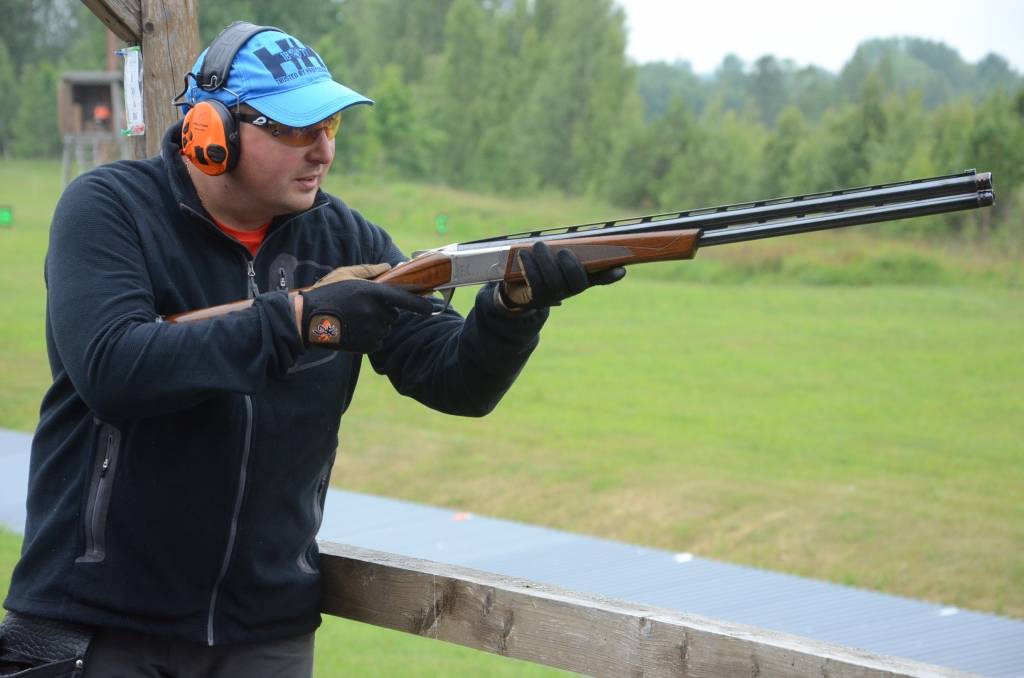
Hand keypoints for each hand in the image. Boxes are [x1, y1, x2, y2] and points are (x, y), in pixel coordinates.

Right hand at [299, 264, 432, 352]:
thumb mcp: (346, 274)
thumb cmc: (326, 293)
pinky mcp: (364, 345)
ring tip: (354, 318)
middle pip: (393, 314)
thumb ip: (371, 270)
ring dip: (376, 324)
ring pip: (385, 328)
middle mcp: (374, 312)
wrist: (306, 319)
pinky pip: (377, 341)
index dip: (420, 304)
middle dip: (385, 311)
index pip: (404, 299)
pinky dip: (370, 337)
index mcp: (372, 292)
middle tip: (363, 307)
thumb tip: (390, 266)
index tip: (432, 307)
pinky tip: (353, 330)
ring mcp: (369, 330)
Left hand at [498, 241, 625, 310]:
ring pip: (554, 283)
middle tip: (562, 251)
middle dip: (571, 266)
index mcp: (581, 277)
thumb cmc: (543, 264)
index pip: (601, 277)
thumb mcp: (559, 254)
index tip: (621, 269)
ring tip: (538, 246)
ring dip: (546, 262)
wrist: (519, 286)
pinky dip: (530, 267)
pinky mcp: (535, 298)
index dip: (610, 275)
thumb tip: (595, 232)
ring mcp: (553, 296)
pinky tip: (524, 254)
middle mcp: (570, 289)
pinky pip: (535, 285)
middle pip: (577, 283)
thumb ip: (576, 245)